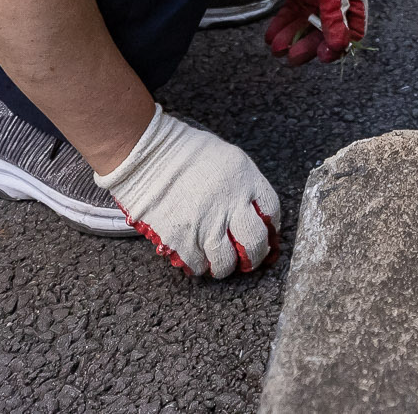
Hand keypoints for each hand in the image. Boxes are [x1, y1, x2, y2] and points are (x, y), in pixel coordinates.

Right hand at [95, 106, 280, 277]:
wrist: (147, 154)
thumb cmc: (183, 151)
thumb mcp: (227, 158)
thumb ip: (243, 184)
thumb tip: (252, 210)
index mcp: (245, 179)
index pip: (271, 211)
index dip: (270, 228)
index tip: (266, 234)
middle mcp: (231, 203)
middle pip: (255, 241)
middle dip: (256, 255)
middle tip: (249, 259)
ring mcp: (207, 223)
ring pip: (227, 261)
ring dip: (226, 266)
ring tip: (220, 263)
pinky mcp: (182, 238)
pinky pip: (198, 265)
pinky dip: (199, 266)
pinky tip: (197, 257)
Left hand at [267, 0, 366, 63]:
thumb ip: (335, 10)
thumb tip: (339, 44)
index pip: (351, 32)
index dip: (338, 46)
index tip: (321, 55)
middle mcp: (337, 0)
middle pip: (325, 33)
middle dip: (309, 46)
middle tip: (291, 57)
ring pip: (305, 26)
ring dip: (292, 38)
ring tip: (276, 49)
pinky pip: (291, 14)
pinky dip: (281, 25)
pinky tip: (270, 36)